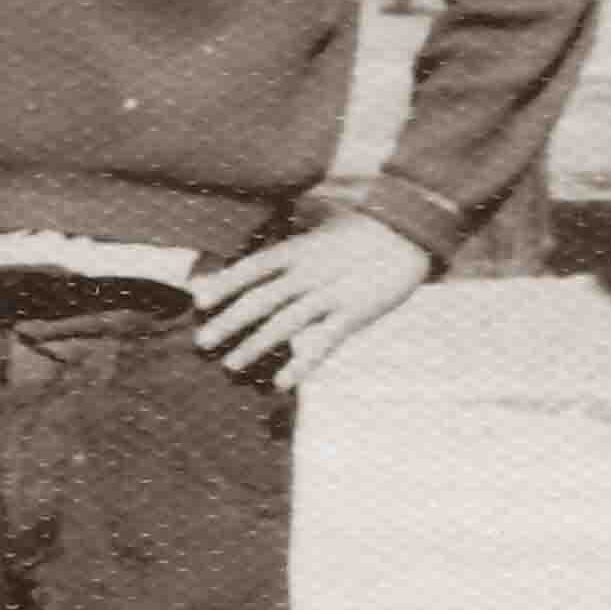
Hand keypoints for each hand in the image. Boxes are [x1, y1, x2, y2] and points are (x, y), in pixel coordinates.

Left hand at [191, 212, 436, 389]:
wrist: (412, 232)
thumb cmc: (361, 230)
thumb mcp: (322, 226)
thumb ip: (291, 237)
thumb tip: (265, 243)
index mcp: (300, 248)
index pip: (254, 266)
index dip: (225, 282)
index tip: (198, 300)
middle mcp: (311, 271)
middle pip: (262, 298)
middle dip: (229, 321)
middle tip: (201, 342)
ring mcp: (332, 293)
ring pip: (286, 324)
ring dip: (256, 346)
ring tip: (230, 365)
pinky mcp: (354, 314)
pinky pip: (323, 343)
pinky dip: (302, 364)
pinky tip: (281, 384)